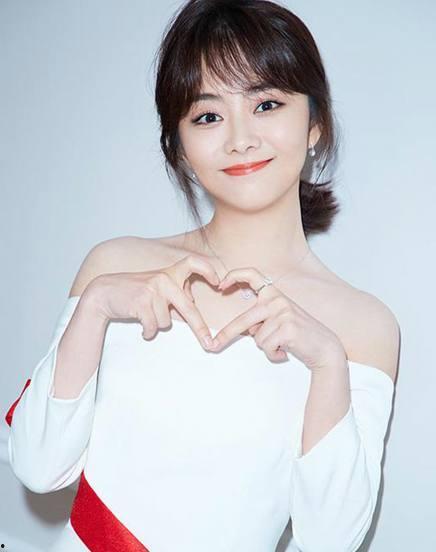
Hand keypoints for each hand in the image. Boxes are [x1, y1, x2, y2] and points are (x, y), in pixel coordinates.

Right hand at [85, 254, 220, 350]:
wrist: (104, 293)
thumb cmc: (133, 290)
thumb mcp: (156, 284)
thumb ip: (175, 290)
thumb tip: (192, 299)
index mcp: (169, 272)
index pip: (193, 262)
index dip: (208, 270)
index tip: (218, 282)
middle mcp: (164, 279)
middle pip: (188, 308)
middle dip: (200, 328)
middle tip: (209, 343)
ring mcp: (153, 290)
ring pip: (166, 322)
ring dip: (156, 323)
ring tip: (144, 313)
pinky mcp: (142, 302)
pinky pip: (153, 327)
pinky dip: (146, 330)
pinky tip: (138, 321)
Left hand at [211, 266, 345, 370]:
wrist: (325, 348)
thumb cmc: (300, 335)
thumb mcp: (280, 319)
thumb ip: (262, 318)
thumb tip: (244, 328)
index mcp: (275, 294)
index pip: (253, 274)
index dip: (235, 275)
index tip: (220, 285)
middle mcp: (278, 300)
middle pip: (244, 320)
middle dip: (227, 335)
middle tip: (212, 345)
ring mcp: (283, 313)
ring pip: (257, 338)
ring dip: (267, 347)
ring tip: (283, 345)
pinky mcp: (287, 328)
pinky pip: (266, 346)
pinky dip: (274, 353)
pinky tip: (287, 350)